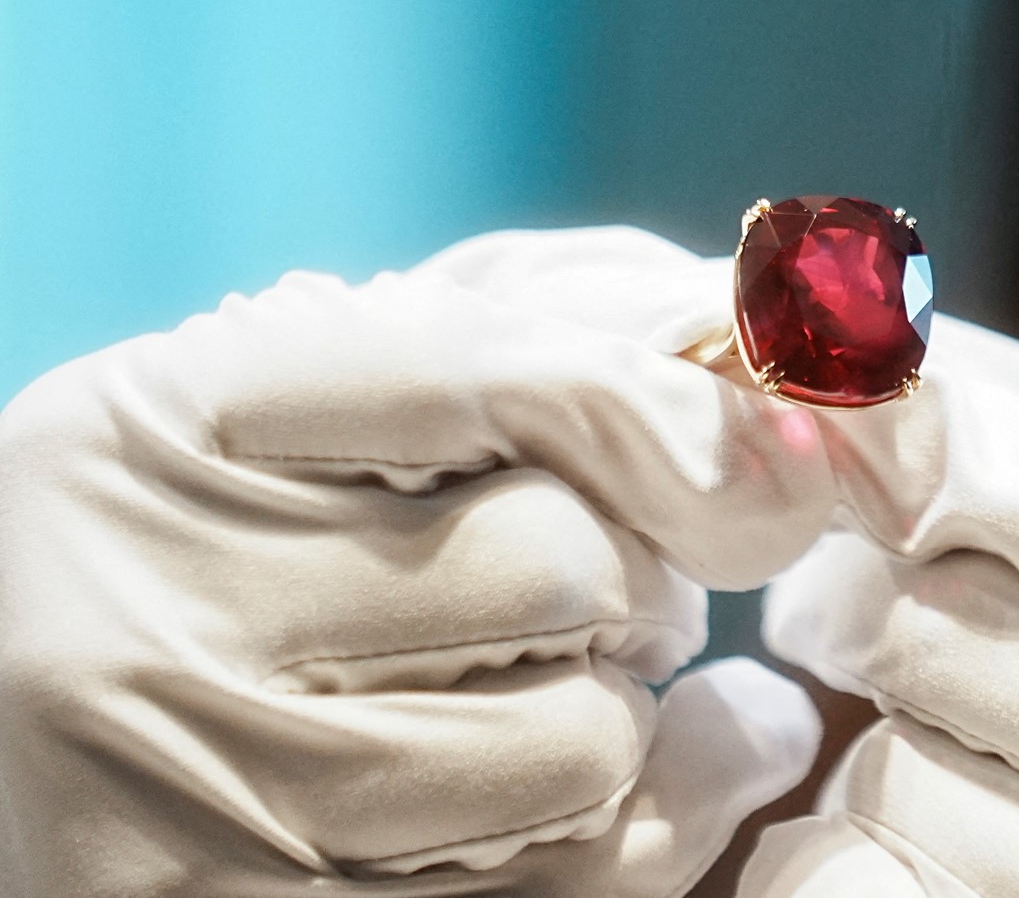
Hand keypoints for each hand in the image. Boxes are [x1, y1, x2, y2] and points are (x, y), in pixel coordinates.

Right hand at [0, 228, 830, 895]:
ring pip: (583, 742)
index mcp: (159, 432)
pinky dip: (667, 817)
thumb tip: (761, 419)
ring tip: (567, 684)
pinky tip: (669, 767)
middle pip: (563, 564)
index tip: (758, 439)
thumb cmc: (205, 544)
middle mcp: (156, 620)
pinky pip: (581, 884)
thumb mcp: (289, 408)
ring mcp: (210, 806)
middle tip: (606, 589)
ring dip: (622, 710)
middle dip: (630, 576)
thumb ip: (499, 358)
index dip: (658, 402)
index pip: (485, 369)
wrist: (23, 745)